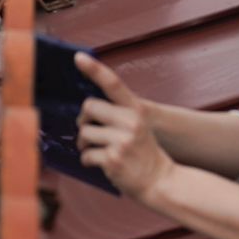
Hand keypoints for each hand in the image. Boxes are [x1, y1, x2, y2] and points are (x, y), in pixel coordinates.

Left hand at [75, 53, 174, 200]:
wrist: (161, 181)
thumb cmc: (144, 153)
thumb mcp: (138, 127)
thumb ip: (119, 115)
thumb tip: (87, 110)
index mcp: (136, 111)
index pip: (113, 84)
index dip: (94, 69)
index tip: (77, 57)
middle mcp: (130, 122)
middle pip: (89, 107)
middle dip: (84, 121)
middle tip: (88, 131)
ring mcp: (122, 141)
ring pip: (85, 134)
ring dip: (85, 144)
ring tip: (98, 151)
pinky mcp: (113, 159)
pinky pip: (86, 155)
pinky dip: (89, 161)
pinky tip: (101, 164)